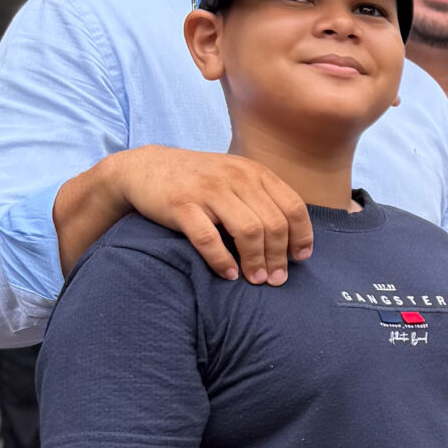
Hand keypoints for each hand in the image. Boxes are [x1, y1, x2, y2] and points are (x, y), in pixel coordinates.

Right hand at [118, 146, 314, 284]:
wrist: (146, 168)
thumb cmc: (199, 181)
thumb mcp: (236, 179)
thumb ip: (262, 199)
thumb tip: (293, 238)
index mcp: (254, 173)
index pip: (293, 206)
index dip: (301, 236)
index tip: (300, 258)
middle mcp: (235, 178)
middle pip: (273, 224)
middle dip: (279, 257)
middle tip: (276, 279)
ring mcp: (208, 190)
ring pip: (247, 231)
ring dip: (256, 261)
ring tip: (256, 280)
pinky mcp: (180, 205)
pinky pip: (208, 238)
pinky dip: (222, 261)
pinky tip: (228, 274)